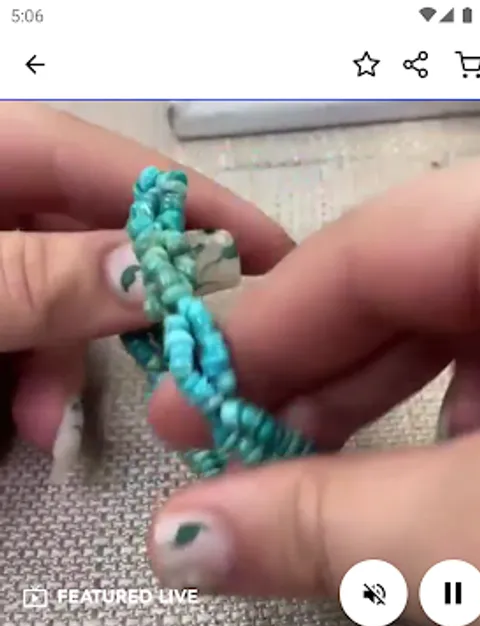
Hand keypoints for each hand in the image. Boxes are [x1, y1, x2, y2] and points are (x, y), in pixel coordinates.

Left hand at [0, 102, 292, 469]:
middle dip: (124, 314)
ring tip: (51, 425)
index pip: (106, 162)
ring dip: (67, 364)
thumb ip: (47, 279)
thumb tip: (154, 278)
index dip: (190, 205)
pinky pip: (18, 327)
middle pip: (88, 238)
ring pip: (54, 295)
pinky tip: (28, 422)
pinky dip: (30, 376)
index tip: (271, 255)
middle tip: (181, 365)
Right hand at [148, 157, 479, 625]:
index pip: (380, 242)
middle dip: (321, 374)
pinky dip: (472, 428)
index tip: (192, 396)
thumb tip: (189, 535)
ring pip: (478, 327)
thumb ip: (330, 524)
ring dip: (392, 406)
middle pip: (424, 280)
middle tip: (238, 443)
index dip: (271, 323)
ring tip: (335, 480)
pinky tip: (450, 488)